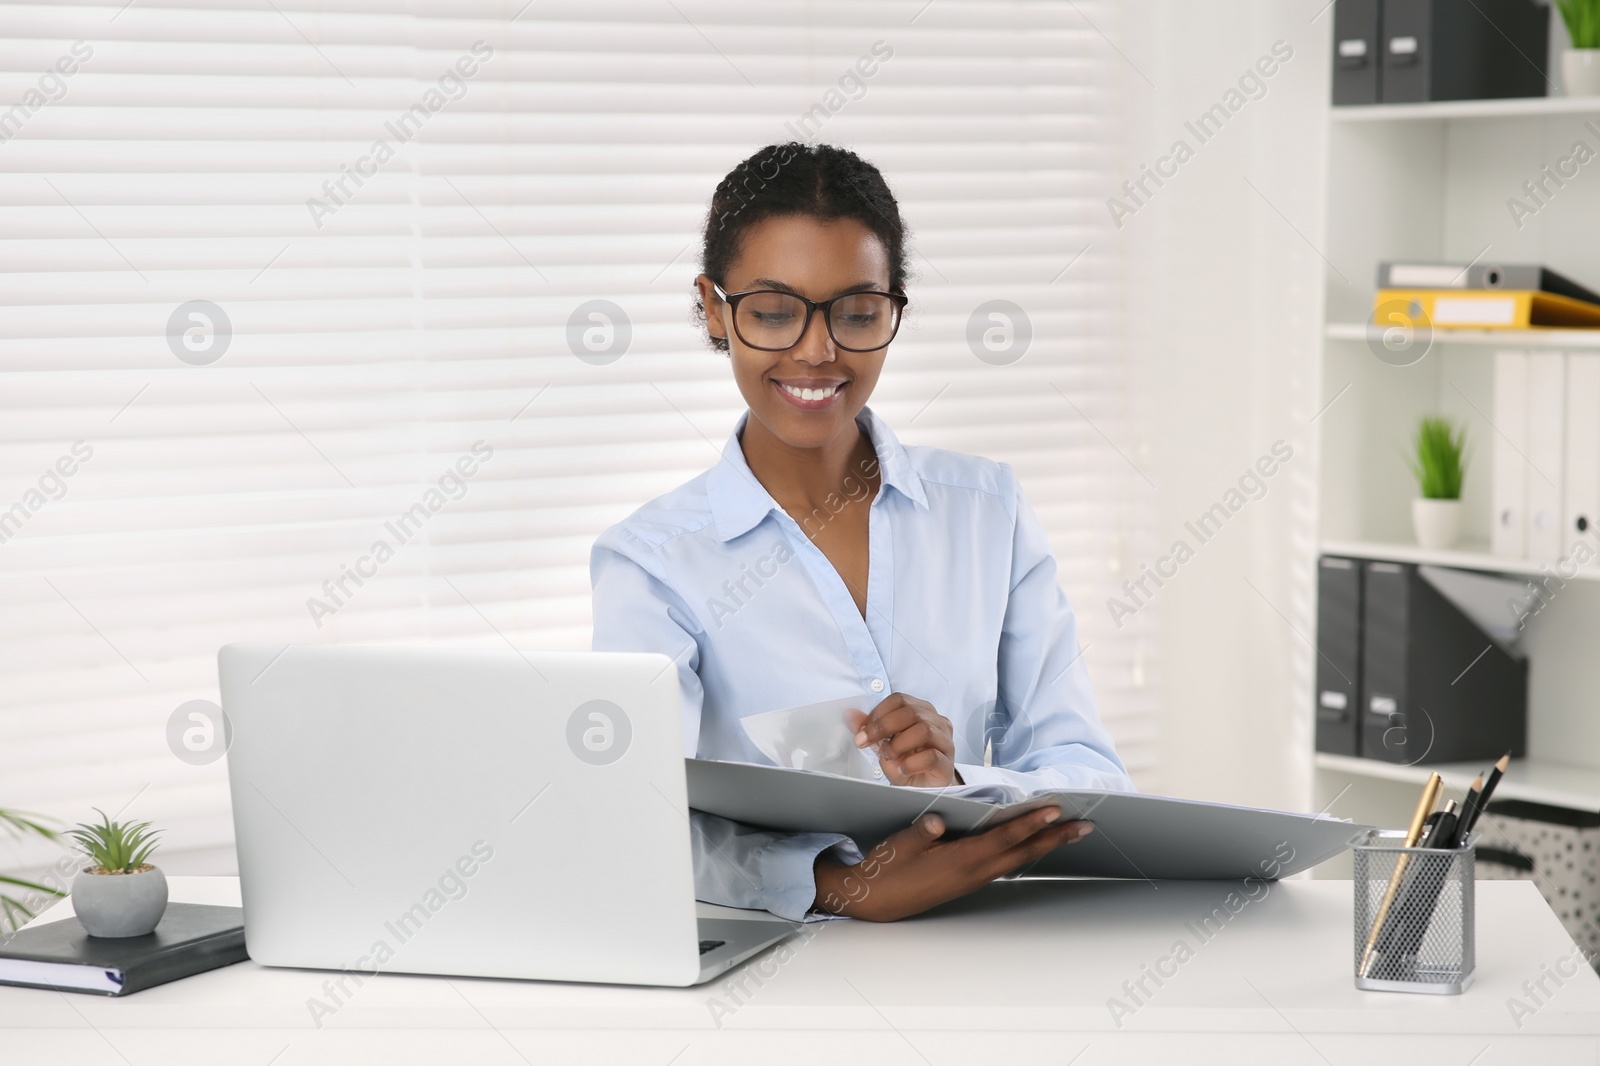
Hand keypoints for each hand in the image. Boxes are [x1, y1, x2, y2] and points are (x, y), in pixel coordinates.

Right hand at [813, 808, 1094, 921]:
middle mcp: (973, 872)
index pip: (1004, 837)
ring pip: (1017, 860)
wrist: (874, 901)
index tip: (1055, 810)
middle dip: (1054, 838)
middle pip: (1022, 852)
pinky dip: (1023, 851)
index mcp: (959, 860)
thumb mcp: (900, 845)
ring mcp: (973, 879)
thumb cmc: (887, 868)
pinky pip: (1004, 864)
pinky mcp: (967, 881)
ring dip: (1044, 846)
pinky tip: (1030, 845)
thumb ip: (922, 831)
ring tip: (1067, 833)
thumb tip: (940, 820)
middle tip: (1085, 826)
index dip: (1030, 823)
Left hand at [851, 692, 956, 786]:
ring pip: (923, 730)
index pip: (899, 700)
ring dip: (898, 744)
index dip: (877, 713)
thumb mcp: (883, 744)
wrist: (923, 789)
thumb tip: (850, 714)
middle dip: (882, 727)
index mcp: (922, 711)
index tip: (862, 731)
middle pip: (910, 712)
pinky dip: (911, 763)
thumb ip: (869, 728)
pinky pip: (931, 756)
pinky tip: (902, 769)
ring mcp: (945, 743)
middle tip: (866, 742)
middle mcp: (937, 723)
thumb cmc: (907, 763)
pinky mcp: (947, 764)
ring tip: (888, 756)